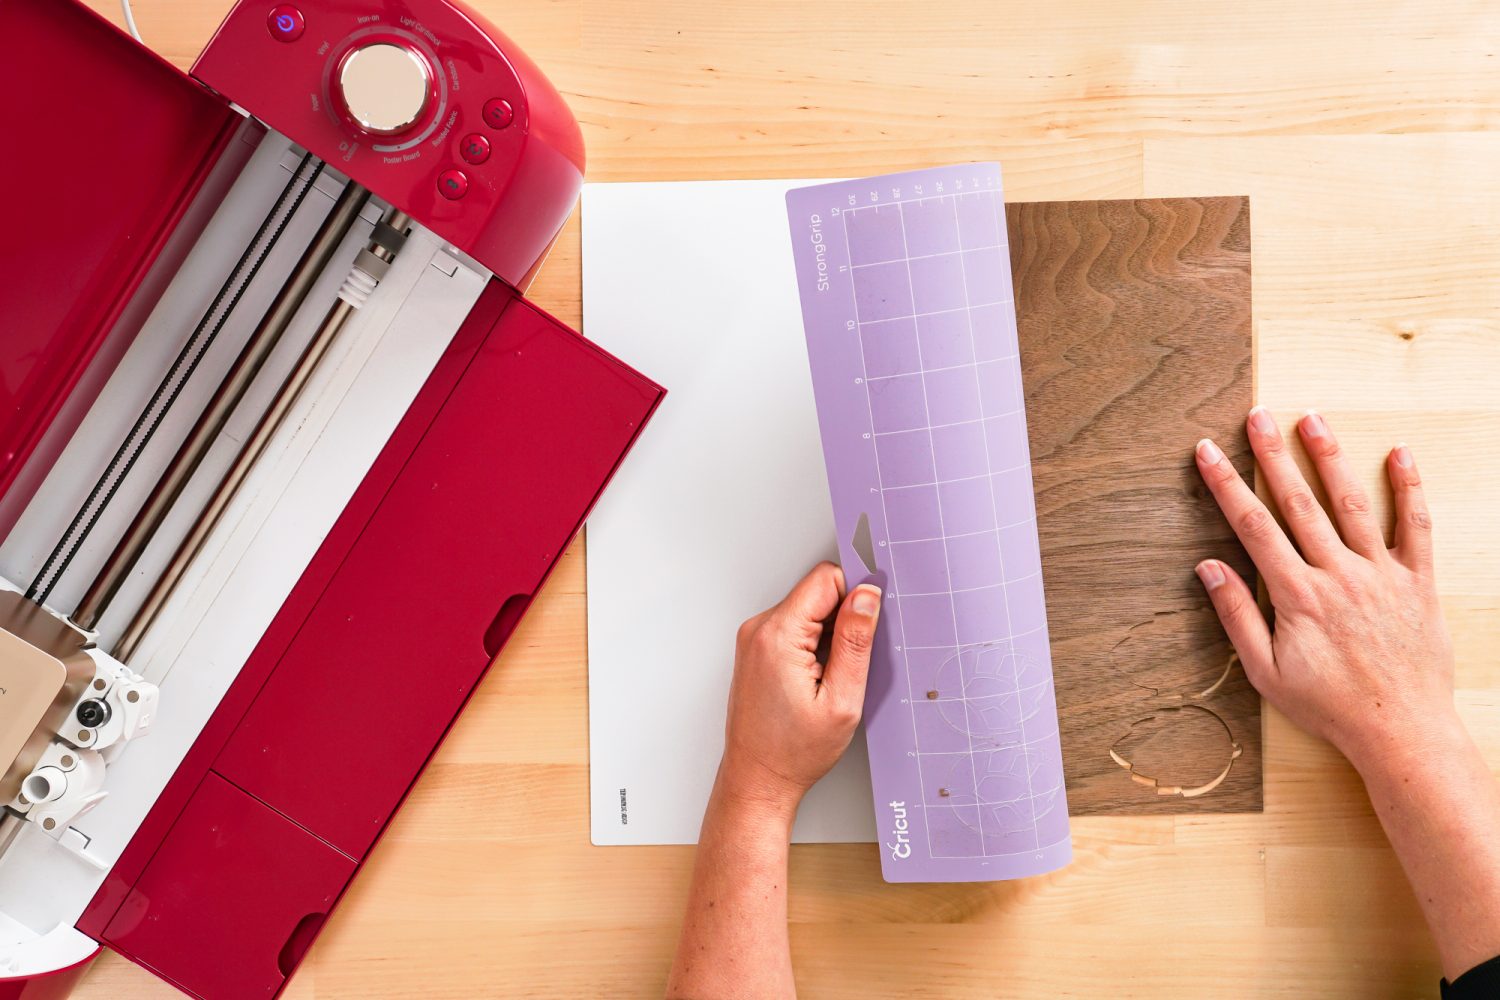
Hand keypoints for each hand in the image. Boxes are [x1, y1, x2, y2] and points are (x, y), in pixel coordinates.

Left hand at [719, 562, 881, 815]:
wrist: (757, 779)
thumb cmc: (793, 752)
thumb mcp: (841, 700)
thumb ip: (855, 642)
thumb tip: (867, 597)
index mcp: (777, 635)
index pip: (826, 578)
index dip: (856, 596)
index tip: (868, 625)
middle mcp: (759, 630)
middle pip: (816, 592)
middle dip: (842, 619)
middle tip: (847, 664)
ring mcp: (754, 639)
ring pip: (807, 610)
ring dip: (827, 635)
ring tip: (830, 677)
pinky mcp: (756, 649)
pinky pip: (794, 627)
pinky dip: (813, 645)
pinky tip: (817, 678)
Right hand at [1193, 407, 1456, 772]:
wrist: (1401, 730)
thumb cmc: (1330, 706)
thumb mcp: (1265, 673)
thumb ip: (1237, 616)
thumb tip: (1208, 568)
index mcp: (1297, 597)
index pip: (1253, 527)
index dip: (1226, 486)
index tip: (1207, 453)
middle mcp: (1338, 576)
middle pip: (1299, 503)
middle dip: (1273, 455)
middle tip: (1258, 415)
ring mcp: (1381, 575)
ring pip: (1352, 504)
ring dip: (1330, 458)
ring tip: (1313, 419)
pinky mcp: (1417, 582)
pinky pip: (1414, 527)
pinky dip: (1409, 489)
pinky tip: (1399, 455)